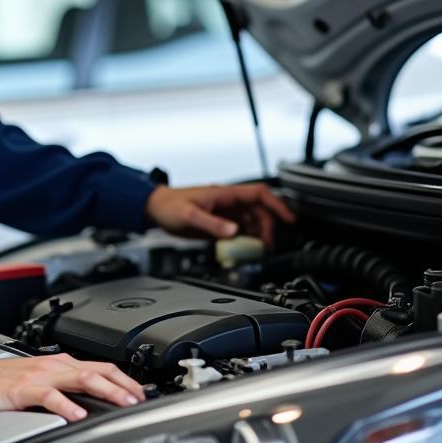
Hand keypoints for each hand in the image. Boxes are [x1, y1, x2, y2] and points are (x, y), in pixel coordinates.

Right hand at [0, 353, 144, 421]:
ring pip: (80, 378)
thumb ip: (65, 388)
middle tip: (140, 400)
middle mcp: (54, 366)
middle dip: (123, 385)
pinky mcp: (24, 389)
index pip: (101, 368)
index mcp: (60, 364)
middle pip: (97, 370)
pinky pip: (49, 395)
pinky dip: (67, 405)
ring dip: (106, 390)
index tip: (140, 395)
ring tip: (121, 403)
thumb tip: (91, 403)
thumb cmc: (4, 383)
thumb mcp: (41, 382)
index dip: (124, 380)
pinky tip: (78, 415)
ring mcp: (40, 376)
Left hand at [146, 182, 294, 245]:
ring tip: (259, 248)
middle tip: (267, 244)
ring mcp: (223, 211)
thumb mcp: (189, 216)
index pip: (258, 194)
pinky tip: (244, 246)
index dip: (277, 205)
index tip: (289, 219)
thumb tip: (234, 231)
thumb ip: (212, 224)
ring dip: (258, 232)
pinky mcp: (217, 221)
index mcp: (223, 194)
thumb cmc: (168, 207)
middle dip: (267, 225)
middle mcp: (226, 201)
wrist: (153, 208)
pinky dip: (246, 236)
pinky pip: (239, 227)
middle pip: (258, 209)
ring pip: (250, 219)